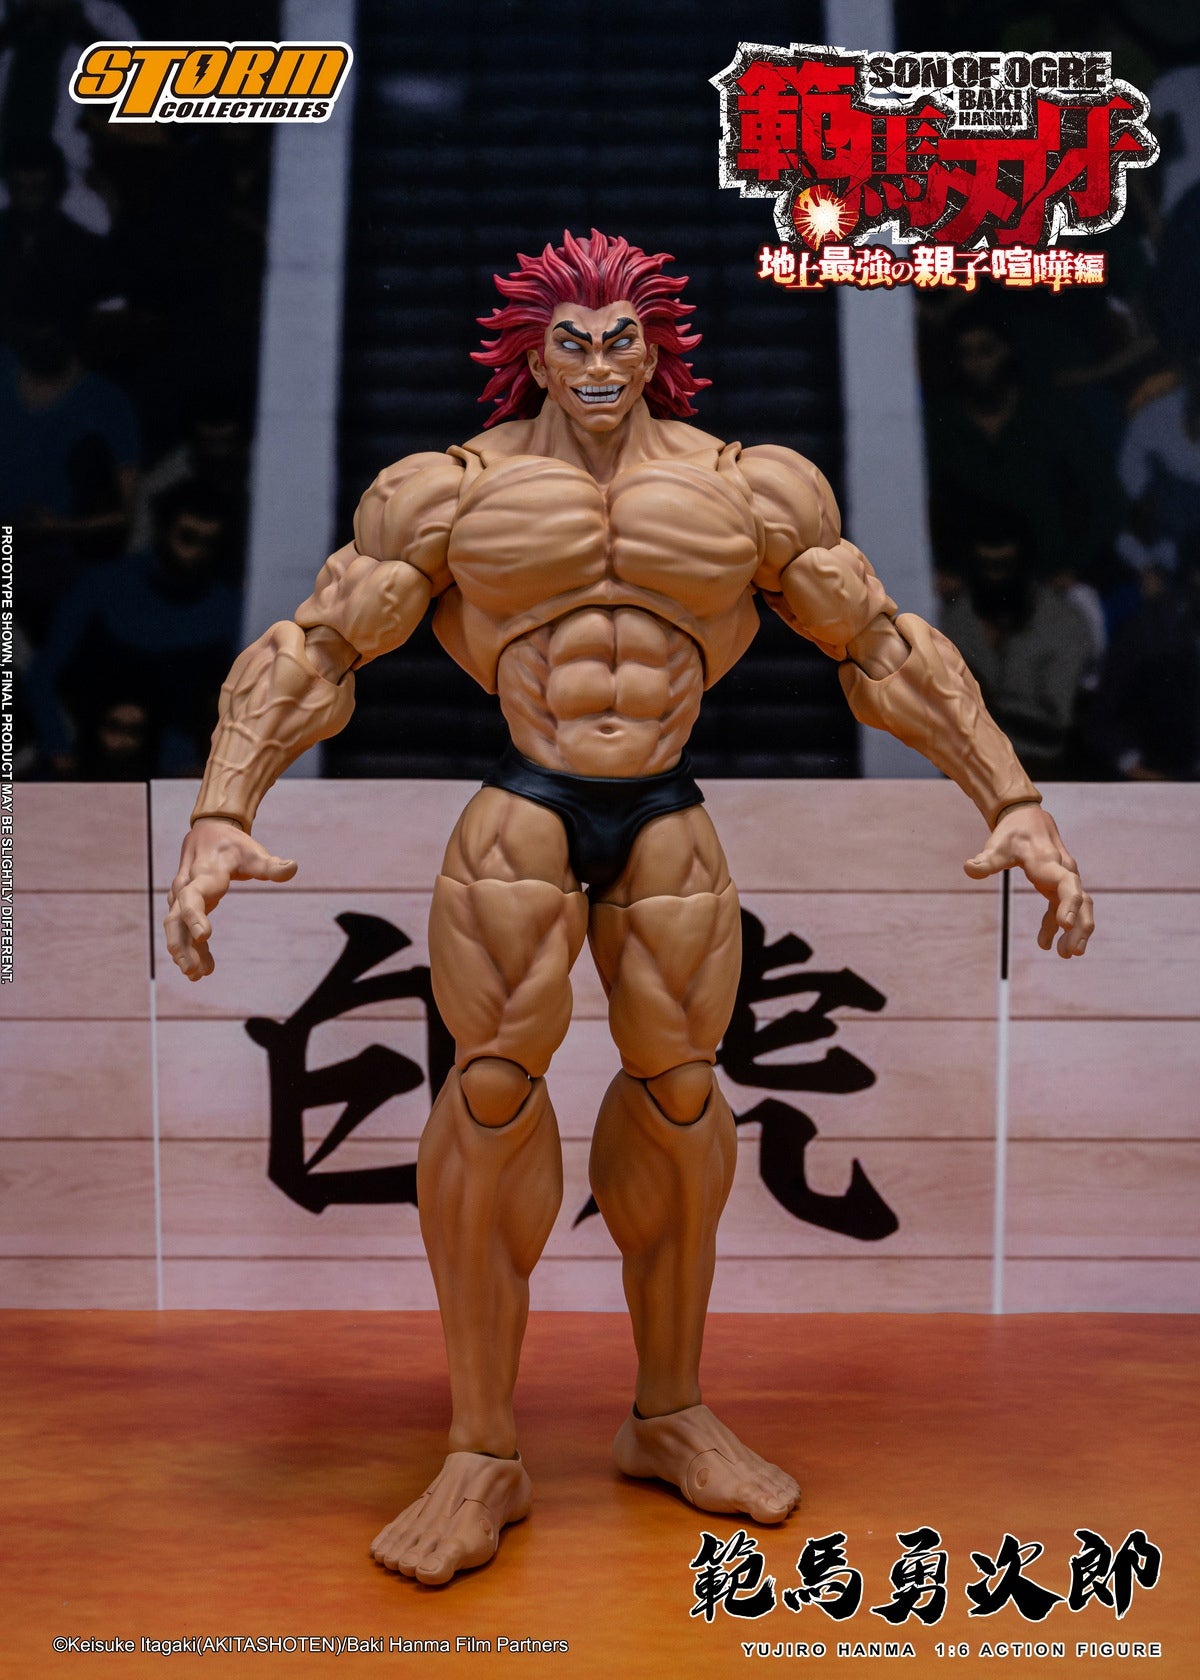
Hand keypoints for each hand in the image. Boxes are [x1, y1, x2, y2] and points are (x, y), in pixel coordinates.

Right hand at [164, 817, 296, 980]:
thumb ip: (270, 865)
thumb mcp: (253, 852)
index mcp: (204, 873)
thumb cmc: (234, 845)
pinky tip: (200, 969)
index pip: (193, 896)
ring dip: (183, 951)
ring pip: (174, 927)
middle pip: (175, 918)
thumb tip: (293, 867)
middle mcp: (186, 886)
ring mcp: (181, 896)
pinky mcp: (182, 905)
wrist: (209, 832)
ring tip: (196, 975)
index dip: (195, 917)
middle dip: (182, 945)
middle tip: (194, 970)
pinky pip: (181, 929)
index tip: (205, 937)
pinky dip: (189, 948)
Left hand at [963, 804, 1093, 957]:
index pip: (1068, 885)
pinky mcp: (1057, 886)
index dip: (1070, 904)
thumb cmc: (1012, 833)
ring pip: (1079, 907)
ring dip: (1076, 931)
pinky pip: (1062, 908)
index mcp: (1049, 862)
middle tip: (1069, 953)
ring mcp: (1063, 879)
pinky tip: (1044, 944)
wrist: (1027, 819)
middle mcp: (1063, 871)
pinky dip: (1055, 926)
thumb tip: (968, 868)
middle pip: (1081, 901)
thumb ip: (986, 860)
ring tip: (1065, 954)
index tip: (1065, 925)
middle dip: (1079, 927)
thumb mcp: (997, 845)